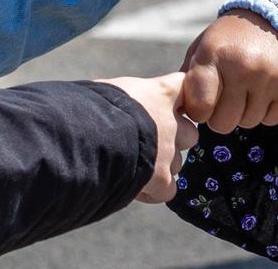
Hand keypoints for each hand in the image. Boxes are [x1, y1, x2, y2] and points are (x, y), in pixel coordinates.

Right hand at [102, 72, 198, 202]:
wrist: (89, 135)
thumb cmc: (91, 106)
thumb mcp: (110, 90)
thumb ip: (126, 97)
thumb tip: (114, 103)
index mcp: (160, 93)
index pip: (182, 86)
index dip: (176, 98)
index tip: (163, 105)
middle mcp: (172, 122)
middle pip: (189, 133)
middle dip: (173, 141)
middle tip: (147, 143)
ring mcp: (168, 152)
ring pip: (176, 163)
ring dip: (160, 167)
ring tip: (133, 166)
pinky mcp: (161, 179)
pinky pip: (167, 190)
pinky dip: (154, 191)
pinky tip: (134, 187)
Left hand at [180, 8, 277, 132]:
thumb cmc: (231, 38)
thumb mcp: (204, 46)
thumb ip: (189, 76)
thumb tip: (179, 111)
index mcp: (215, 53)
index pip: (200, 107)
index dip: (198, 111)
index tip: (202, 102)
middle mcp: (244, 66)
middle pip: (223, 123)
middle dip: (221, 116)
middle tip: (226, 96)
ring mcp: (271, 77)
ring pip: (248, 123)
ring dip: (244, 112)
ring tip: (246, 87)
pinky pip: (271, 120)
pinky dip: (266, 111)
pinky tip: (265, 89)